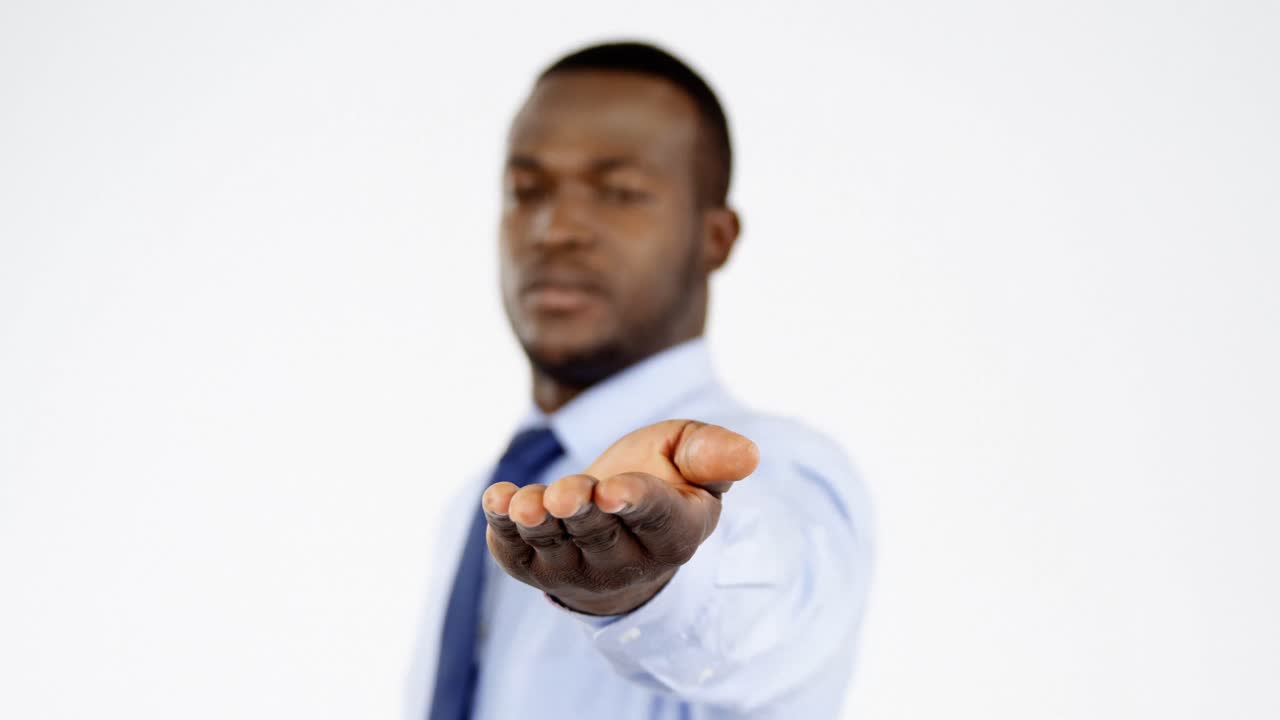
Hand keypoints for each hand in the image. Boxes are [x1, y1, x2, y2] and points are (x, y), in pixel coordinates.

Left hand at [482, 420, 758, 614]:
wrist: (614, 523)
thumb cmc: (659, 480)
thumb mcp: (688, 457)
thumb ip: (711, 453)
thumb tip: (749, 453)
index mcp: (674, 532)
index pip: (655, 518)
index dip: (635, 503)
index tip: (613, 490)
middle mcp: (626, 560)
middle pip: (599, 533)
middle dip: (581, 511)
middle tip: (567, 493)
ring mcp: (575, 570)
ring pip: (554, 545)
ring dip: (537, 522)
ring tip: (524, 504)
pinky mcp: (532, 567)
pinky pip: (514, 552)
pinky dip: (501, 528)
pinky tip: (496, 500)